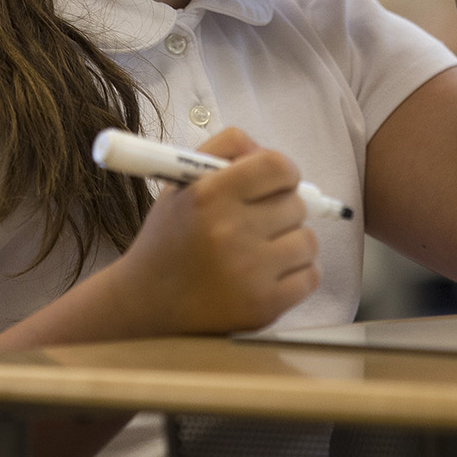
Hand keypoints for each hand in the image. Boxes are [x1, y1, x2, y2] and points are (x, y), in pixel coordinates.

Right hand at [107, 127, 319, 334]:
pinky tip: (270, 274)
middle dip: (282, 210)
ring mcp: (249, 272)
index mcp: (208, 195)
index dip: (284, 172)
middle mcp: (229, 232)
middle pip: (296, 205)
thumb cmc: (169, 238)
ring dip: (292, 243)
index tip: (277, 183)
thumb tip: (265, 151)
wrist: (146, 302)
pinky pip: (311, 276)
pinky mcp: (264, 306)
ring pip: (308, 241)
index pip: (278, 166)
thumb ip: (223, 151)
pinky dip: (298, 272)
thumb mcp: (181, 183)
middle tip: (259, 222)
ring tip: (262, 250)